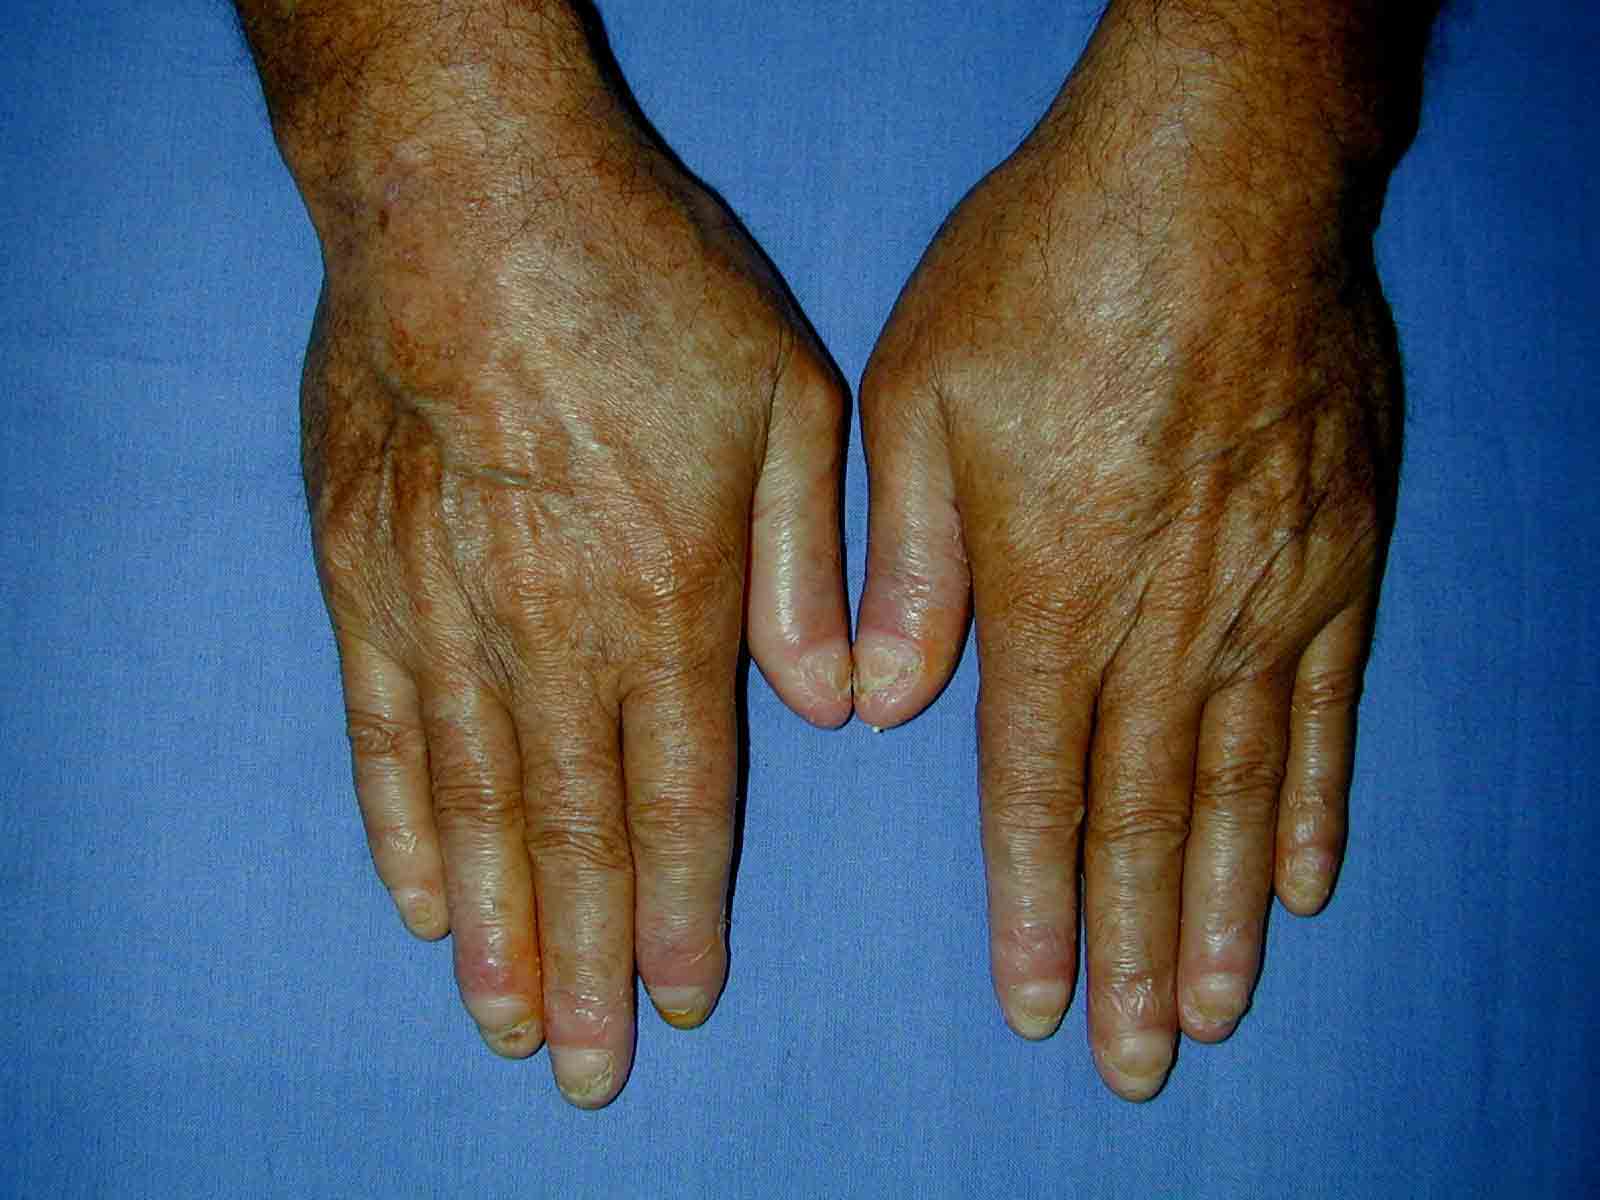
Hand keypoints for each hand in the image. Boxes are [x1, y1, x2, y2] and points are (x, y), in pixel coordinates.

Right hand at [280, 11, 849, 1106]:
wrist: (470, 194)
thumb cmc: (646, 284)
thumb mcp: (789, 398)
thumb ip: (815, 563)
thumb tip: (839, 707)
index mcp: (669, 598)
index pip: (679, 795)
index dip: (681, 909)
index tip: (682, 1000)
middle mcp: (552, 634)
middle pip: (571, 835)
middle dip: (585, 963)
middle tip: (586, 1071)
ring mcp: (443, 613)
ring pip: (474, 810)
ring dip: (494, 928)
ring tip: (504, 1022)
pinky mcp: (361, 576)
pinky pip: (382, 734)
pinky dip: (403, 829)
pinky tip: (420, 900)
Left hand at [854, 4, 1406, 1098]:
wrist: (1214, 171)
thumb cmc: (1047, 272)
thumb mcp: (915, 398)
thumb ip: (900, 566)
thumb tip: (876, 707)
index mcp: (1048, 593)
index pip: (1038, 793)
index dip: (1036, 908)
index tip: (1038, 1001)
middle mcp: (1163, 621)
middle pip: (1147, 824)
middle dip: (1135, 953)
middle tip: (1134, 1060)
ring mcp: (1264, 593)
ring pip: (1243, 791)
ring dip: (1227, 911)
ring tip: (1215, 1006)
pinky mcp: (1337, 552)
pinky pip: (1330, 707)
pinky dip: (1318, 802)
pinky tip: (1310, 876)